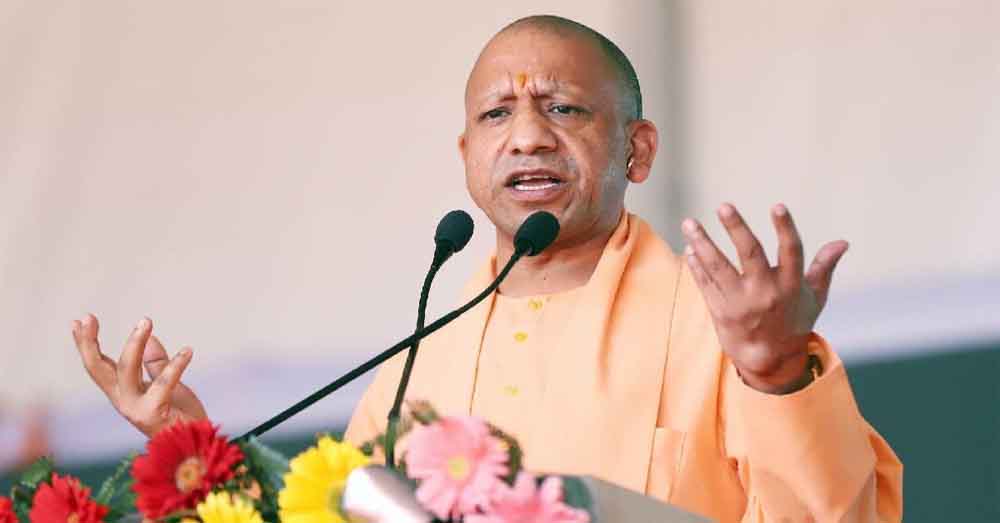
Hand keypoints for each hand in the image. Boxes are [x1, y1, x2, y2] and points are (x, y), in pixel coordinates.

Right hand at [71, 314, 207, 436]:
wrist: (197, 444)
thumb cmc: (181, 416)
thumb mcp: (168, 385)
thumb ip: (156, 364)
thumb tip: (151, 339)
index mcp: (123, 392)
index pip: (99, 366)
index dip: (86, 344)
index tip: (78, 320)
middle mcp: (123, 401)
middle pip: (98, 369)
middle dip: (89, 343)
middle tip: (89, 317)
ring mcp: (135, 409)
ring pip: (127, 370)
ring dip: (135, 343)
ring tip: (146, 321)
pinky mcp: (154, 414)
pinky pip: (163, 384)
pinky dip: (175, 365)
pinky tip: (188, 350)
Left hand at [682, 203, 847, 393]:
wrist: (768, 359)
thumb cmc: (793, 321)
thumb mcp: (814, 296)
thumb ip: (824, 267)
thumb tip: (842, 242)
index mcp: (790, 285)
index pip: (790, 252)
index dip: (785, 228)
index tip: (777, 206)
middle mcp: (765, 292)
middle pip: (749, 255)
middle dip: (736, 228)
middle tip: (724, 206)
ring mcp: (740, 302)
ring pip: (718, 268)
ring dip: (702, 243)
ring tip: (689, 223)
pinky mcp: (720, 310)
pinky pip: (705, 283)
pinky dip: (696, 265)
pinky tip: (690, 246)